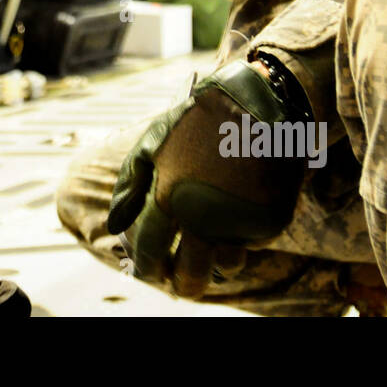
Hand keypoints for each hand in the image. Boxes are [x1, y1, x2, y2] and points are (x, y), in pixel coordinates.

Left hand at [106, 59, 309, 297]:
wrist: (256, 101)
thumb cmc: (196, 121)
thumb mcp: (153, 144)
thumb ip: (131, 186)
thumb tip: (115, 226)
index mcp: (171, 198)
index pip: (152, 251)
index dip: (148, 267)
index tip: (150, 271)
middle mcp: (206, 216)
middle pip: (191, 275)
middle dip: (183, 285)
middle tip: (180, 284)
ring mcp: (241, 220)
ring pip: (227, 267)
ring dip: (217, 264)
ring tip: (210, 251)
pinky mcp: (271, 219)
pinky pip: (252, 243)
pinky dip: (242, 238)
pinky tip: (236, 216)